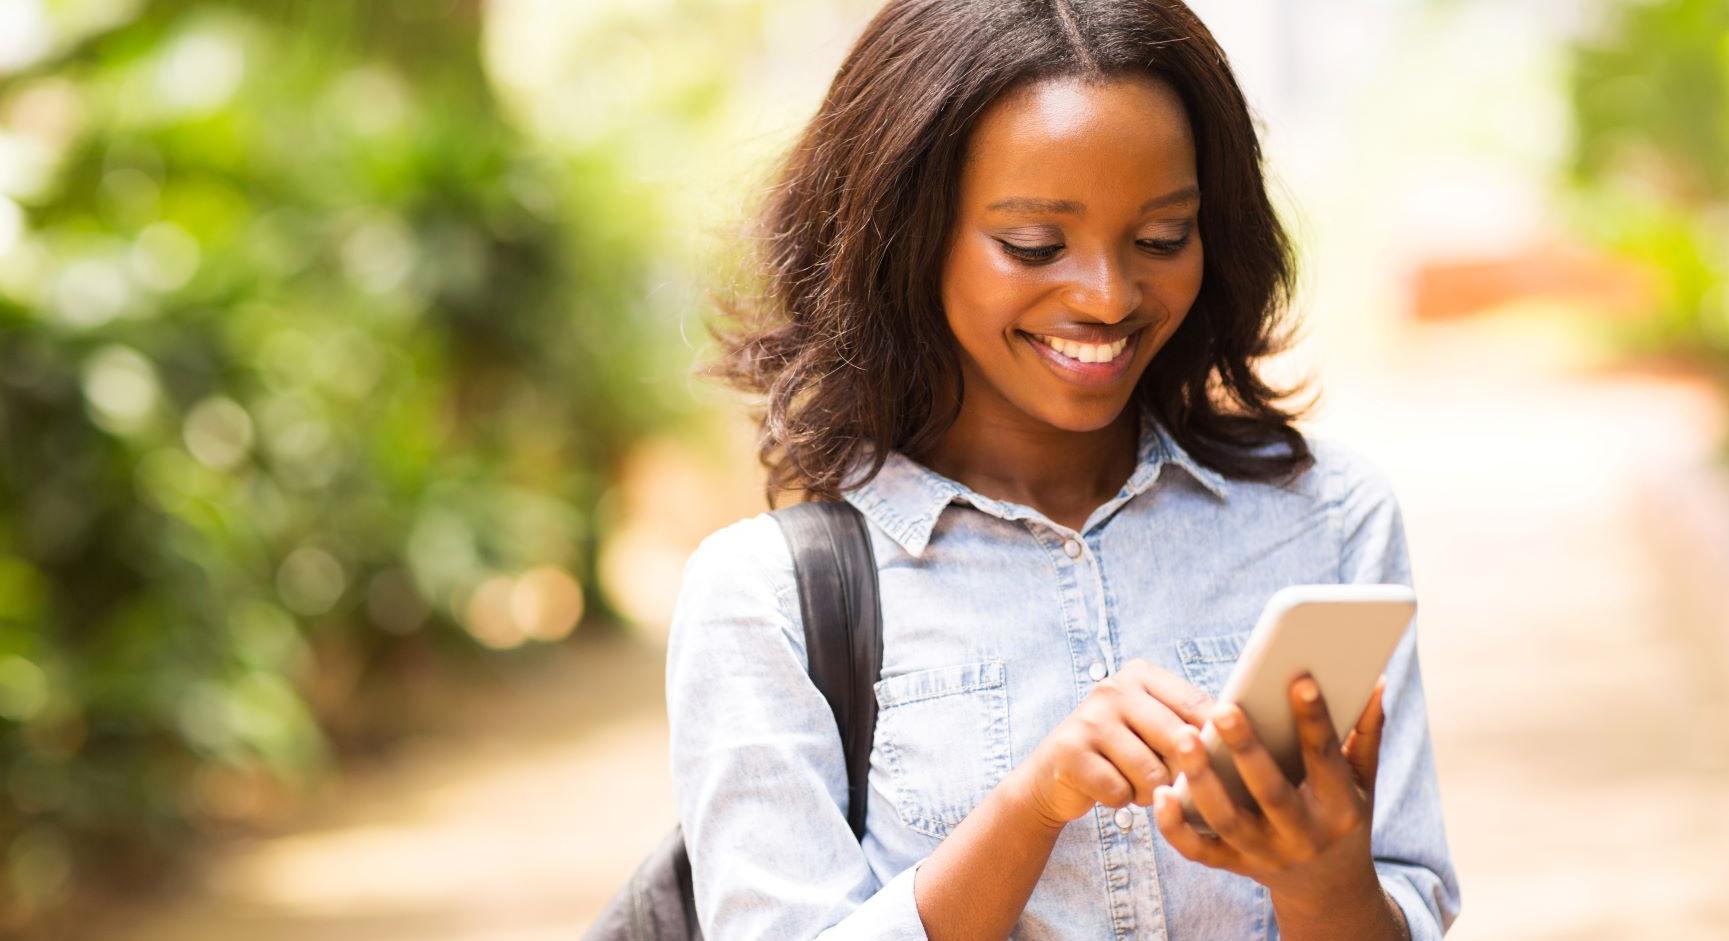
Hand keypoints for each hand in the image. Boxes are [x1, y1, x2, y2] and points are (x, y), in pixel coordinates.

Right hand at [1014, 659, 1213, 831]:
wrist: (1054, 776)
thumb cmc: (1120, 754)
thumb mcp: (1153, 730)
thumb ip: (1189, 727)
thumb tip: (1243, 740)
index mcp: (1141, 675)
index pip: (1196, 704)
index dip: (1216, 739)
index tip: (1227, 761)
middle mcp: (1112, 688)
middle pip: (1178, 740)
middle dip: (1181, 772)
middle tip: (1170, 780)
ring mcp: (1088, 718)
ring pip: (1151, 773)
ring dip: (1149, 791)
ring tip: (1134, 783)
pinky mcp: (1070, 751)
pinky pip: (1119, 791)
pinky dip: (1121, 800)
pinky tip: (1109, 789)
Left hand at [1151, 673, 1388, 907]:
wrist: (1331, 889)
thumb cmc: (1344, 819)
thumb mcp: (1365, 782)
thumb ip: (1366, 733)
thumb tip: (1377, 681)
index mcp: (1339, 808)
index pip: (1325, 759)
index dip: (1315, 719)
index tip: (1300, 680)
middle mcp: (1302, 835)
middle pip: (1270, 792)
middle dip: (1246, 749)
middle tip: (1223, 709)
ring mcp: (1266, 854)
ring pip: (1228, 820)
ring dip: (1202, 780)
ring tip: (1184, 738)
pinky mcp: (1235, 865)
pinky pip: (1199, 851)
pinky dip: (1175, 827)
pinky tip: (1160, 793)